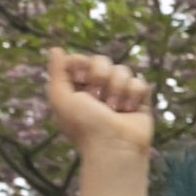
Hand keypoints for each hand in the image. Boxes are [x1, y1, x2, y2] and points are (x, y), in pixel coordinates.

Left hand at [41, 50, 155, 158]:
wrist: (114, 146)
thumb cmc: (84, 126)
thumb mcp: (61, 98)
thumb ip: (56, 72)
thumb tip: (55, 49)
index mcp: (78, 89)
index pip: (81, 60)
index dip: (82, 64)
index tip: (81, 77)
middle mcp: (98, 90)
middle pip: (103, 60)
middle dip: (100, 76)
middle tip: (97, 97)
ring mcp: (120, 93)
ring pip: (122, 70)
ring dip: (117, 88)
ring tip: (114, 108)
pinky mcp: (139, 99)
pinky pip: (139, 81)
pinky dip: (133, 95)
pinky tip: (129, 109)